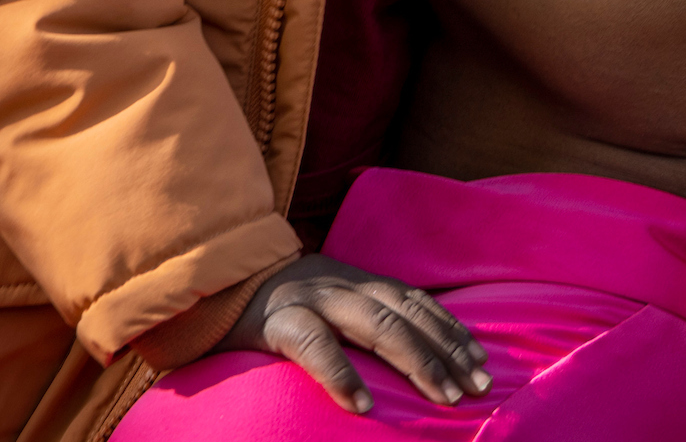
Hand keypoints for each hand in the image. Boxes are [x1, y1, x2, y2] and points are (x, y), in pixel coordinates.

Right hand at [213, 252, 489, 412]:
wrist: (203, 282)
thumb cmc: (268, 306)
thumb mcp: (321, 302)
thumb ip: (357, 319)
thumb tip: (408, 357)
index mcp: (351, 279)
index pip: (413, 300)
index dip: (451, 329)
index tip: (482, 361)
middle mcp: (337, 282)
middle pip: (404, 312)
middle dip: (446, 350)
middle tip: (476, 388)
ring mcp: (308, 298)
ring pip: (374, 324)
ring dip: (416, 360)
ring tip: (442, 396)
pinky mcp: (275, 321)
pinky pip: (313, 345)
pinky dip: (341, 374)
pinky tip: (362, 405)